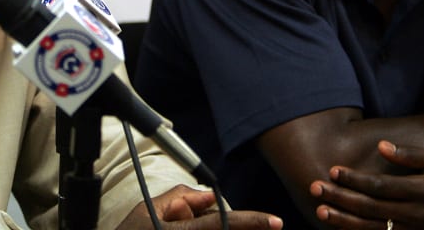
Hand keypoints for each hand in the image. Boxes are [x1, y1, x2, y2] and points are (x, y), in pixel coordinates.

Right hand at [117, 184, 281, 229]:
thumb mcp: (147, 210)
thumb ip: (180, 198)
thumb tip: (209, 197)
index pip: (223, 224)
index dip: (252, 222)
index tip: (277, 222)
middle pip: (220, 227)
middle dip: (210, 218)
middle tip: (174, 216)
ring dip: (195, 223)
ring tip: (169, 224)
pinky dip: (192, 224)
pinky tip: (172, 225)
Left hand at [309, 141, 423, 228]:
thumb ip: (413, 155)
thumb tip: (383, 147)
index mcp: (423, 192)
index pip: (381, 186)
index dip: (355, 179)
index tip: (333, 170)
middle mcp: (417, 215)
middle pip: (370, 208)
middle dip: (340, 198)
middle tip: (314, 188)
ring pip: (373, 228)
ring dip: (344, 220)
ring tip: (320, 210)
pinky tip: (342, 226)